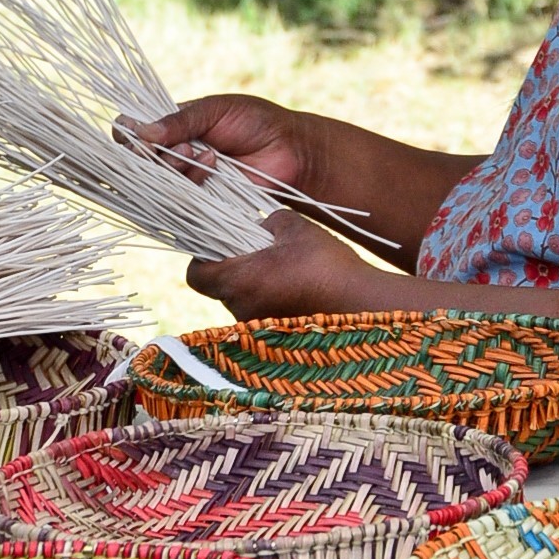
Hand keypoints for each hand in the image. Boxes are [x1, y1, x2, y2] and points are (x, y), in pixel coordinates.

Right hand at [115, 94, 314, 196]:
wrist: (290, 150)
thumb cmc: (256, 122)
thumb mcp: (216, 110)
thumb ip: (180, 121)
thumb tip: (141, 132)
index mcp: (171, 127)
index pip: (131, 133)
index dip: (126, 136)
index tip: (133, 136)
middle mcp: (172, 155)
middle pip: (137, 163)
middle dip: (150, 155)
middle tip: (175, 146)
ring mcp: (185, 179)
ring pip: (156, 183)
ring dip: (173, 168)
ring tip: (200, 153)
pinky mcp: (201, 201)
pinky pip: (180, 200)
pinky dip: (192, 182)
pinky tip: (211, 167)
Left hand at [185, 209, 370, 320]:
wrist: (362, 305)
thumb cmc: (326, 264)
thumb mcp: (295, 228)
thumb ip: (267, 222)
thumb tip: (259, 226)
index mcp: (239, 280)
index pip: (196, 274)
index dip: (203, 256)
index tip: (222, 242)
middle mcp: (240, 309)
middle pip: (219, 286)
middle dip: (235, 266)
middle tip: (261, 249)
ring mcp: (257, 327)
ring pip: (242, 299)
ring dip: (256, 282)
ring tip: (285, 267)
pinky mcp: (274, 337)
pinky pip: (261, 312)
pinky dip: (271, 297)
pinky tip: (297, 286)